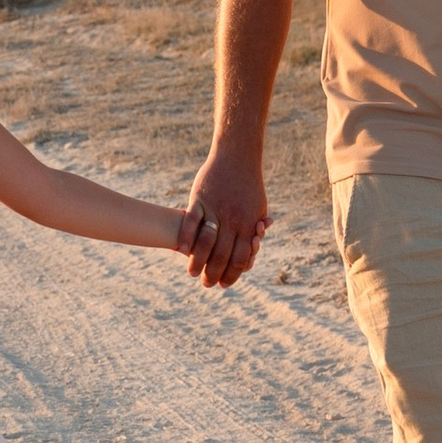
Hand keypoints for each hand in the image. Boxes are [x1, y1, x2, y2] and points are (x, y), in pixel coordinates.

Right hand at [181, 145, 269, 289]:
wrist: (237, 157)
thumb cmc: (249, 186)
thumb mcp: (259, 208)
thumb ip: (256, 230)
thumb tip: (253, 249)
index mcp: (249, 225)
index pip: (241, 259)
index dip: (233, 275)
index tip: (224, 284)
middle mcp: (233, 220)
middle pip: (223, 256)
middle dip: (214, 274)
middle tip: (206, 284)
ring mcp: (215, 209)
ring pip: (206, 243)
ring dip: (198, 261)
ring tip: (192, 273)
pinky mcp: (200, 199)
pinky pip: (191, 221)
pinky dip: (187, 237)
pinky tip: (182, 250)